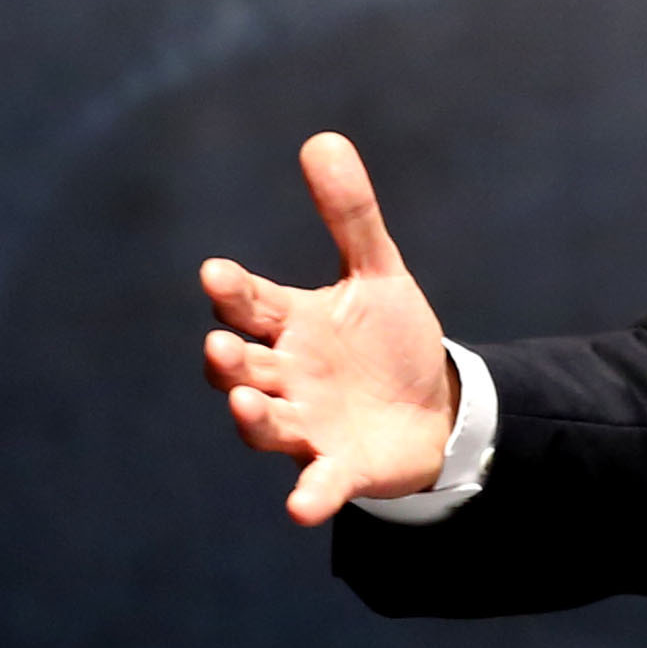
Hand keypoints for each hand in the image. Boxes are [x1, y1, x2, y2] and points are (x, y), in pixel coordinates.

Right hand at [200, 132, 455, 525]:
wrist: (431, 408)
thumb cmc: (387, 341)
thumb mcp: (377, 272)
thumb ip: (350, 214)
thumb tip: (322, 139)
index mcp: (291, 326)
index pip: (251, 305)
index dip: (233, 292)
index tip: (215, 273)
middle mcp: (287, 377)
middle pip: (245, 368)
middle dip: (231, 360)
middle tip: (222, 347)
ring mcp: (308, 426)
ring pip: (268, 424)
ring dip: (254, 417)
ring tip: (246, 403)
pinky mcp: (339, 467)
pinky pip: (318, 483)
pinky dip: (309, 494)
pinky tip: (301, 508)